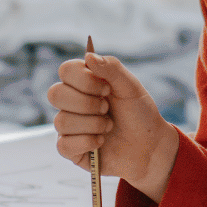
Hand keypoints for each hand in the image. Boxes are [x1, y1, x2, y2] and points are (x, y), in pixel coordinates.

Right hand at [48, 53, 179, 201]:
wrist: (150, 147)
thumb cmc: (140, 115)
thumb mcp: (131, 87)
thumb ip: (112, 68)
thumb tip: (89, 56)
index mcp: (84, 83)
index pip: (65, 71)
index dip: (84, 80)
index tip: (107, 89)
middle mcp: (73, 103)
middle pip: (55, 94)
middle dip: (86, 103)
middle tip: (107, 109)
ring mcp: (70, 127)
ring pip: (61, 121)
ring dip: (92, 124)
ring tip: (109, 127)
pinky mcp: (71, 150)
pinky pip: (63, 145)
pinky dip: (87, 142)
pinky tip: (101, 142)